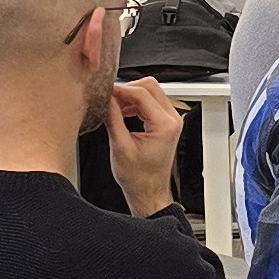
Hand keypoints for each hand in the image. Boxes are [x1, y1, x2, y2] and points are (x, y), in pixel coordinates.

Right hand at [104, 76, 185, 212]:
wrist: (148, 191)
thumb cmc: (138, 177)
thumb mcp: (120, 146)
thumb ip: (113, 118)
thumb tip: (107, 98)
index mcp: (165, 125)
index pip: (142, 94)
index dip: (120, 90)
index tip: (106, 91)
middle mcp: (172, 120)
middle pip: (149, 86)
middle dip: (127, 90)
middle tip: (109, 98)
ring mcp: (171, 120)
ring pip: (150, 92)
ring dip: (130, 97)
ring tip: (114, 108)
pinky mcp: (165, 123)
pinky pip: (151, 102)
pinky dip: (135, 104)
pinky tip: (122, 113)